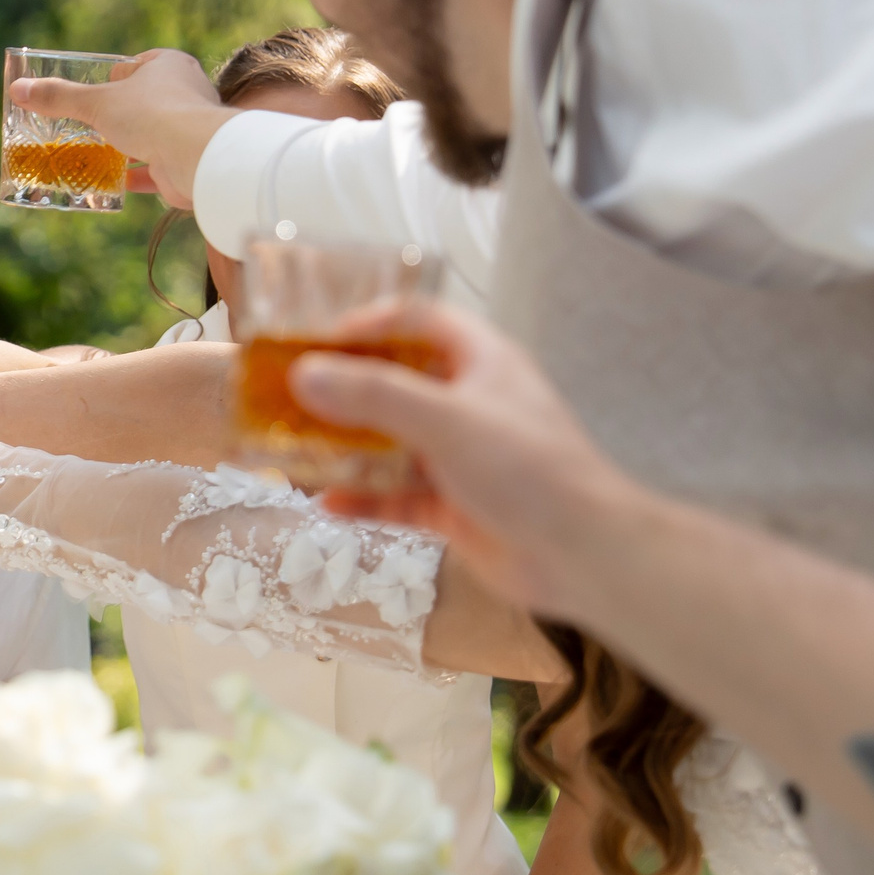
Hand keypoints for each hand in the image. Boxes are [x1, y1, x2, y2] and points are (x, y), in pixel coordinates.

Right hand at [6, 48, 222, 209]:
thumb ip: (59, 97)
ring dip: (128, 145)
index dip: (116, 76)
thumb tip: (18, 89)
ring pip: (153, 134)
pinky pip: (158, 165)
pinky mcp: (189, 159)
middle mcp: (186, 92)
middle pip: (145, 100)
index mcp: (170, 65)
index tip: (96, 91)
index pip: (137, 64)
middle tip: (92, 125)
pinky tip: (117, 182)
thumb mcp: (96, 104)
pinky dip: (138, 174)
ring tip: (99, 153)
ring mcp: (190, 127)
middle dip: (120, 114)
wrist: (195, 157)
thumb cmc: (150, 115)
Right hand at [289, 299, 642, 611]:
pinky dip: (361, 499)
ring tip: (293, 450)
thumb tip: (304, 375)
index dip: (367, 323)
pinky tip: (324, 503)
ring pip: (388, 443)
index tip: (315, 341)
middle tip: (289, 395)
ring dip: (344, 448)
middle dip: (342, 390)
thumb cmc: (528, 468)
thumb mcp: (446, 420)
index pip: (417, 320)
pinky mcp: (451, 505)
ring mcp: (459, 457)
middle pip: (394, 382)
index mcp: (480, 361)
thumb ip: (374, 395)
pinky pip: (394, 495)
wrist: (583, 554)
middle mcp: (468, 402)